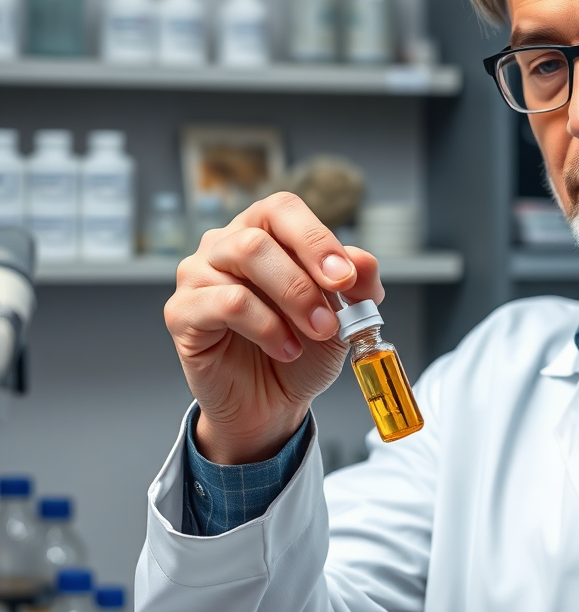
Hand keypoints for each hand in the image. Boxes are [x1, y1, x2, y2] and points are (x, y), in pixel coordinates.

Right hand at [164, 192, 383, 464]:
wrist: (273, 403)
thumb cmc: (303, 349)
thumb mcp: (345, 317)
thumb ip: (359, 285)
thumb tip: (363, 262)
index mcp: (265, 232)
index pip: (282, 209)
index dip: (316, 238)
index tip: (346, 277)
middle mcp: (225, 244)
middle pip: (258, 237)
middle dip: (304, 280)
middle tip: (332, 320)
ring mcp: (198, 275)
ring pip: (241, 260)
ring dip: (290, 301)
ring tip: (315, 334)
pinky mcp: (182, 312)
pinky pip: (223, 303)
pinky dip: (265, 328)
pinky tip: (285, 349)